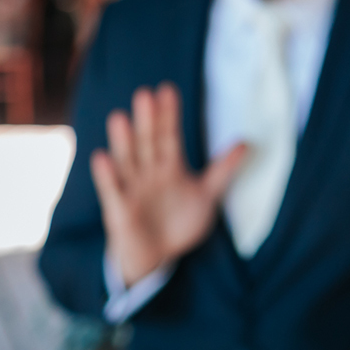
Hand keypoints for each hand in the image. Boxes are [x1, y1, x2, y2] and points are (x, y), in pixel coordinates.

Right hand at [90, 83, 246, 285]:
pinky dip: (107, 175)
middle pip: (148, 143)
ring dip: (123, 141)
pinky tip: (102, 157)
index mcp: (169, 166)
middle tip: (145, 94)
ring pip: (128, 161)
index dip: (168, 115)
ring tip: (119, 117)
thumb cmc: (178, 223)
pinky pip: (112, 191)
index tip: (166, 90)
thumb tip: (246, 143)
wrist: (157, 259)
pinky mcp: (119, 211)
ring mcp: (132, 190)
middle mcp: (148, 173)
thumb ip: (223, 170)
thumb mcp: (206, 195)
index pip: (169, 136)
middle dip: (147, 121)